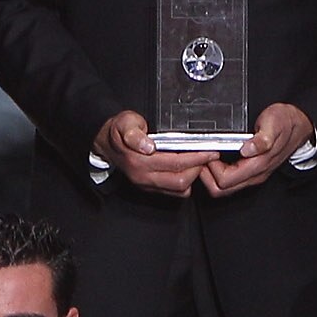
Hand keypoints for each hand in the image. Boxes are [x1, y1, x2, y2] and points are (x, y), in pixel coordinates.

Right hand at [92, 110, 218, 194]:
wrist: (106, 144)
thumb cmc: (118, 132)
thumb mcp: (125, 123)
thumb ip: (134, 133)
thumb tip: (147, 146)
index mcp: (139, 162)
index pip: (176, 163)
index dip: (196, 158)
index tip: (210, 151)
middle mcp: (144, 177)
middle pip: (181, 180)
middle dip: (198, 168)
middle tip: (208, 156)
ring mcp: (146, 185)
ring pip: (179, 189)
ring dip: (193, 177)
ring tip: (199, 162)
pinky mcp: (150, 188)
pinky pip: (174, 192)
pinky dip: (185, 183)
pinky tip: (188, 170)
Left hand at [200, 103, 313, 195]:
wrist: (299, 124)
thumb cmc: (286, 122)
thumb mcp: (274, 123)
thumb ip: (263, 138)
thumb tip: (249, 149)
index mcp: (258, 166)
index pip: (225, 180)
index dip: (211, 168)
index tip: (208, 152)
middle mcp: (254, 174)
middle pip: (220, 189)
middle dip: (205, 175)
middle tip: (202, 156)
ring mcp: (252, 174)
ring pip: (222, 187)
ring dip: (209, 174)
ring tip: (207, 156)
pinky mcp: (250, 170)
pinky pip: (227, 180)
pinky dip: (215, 172)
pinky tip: (215, 157)